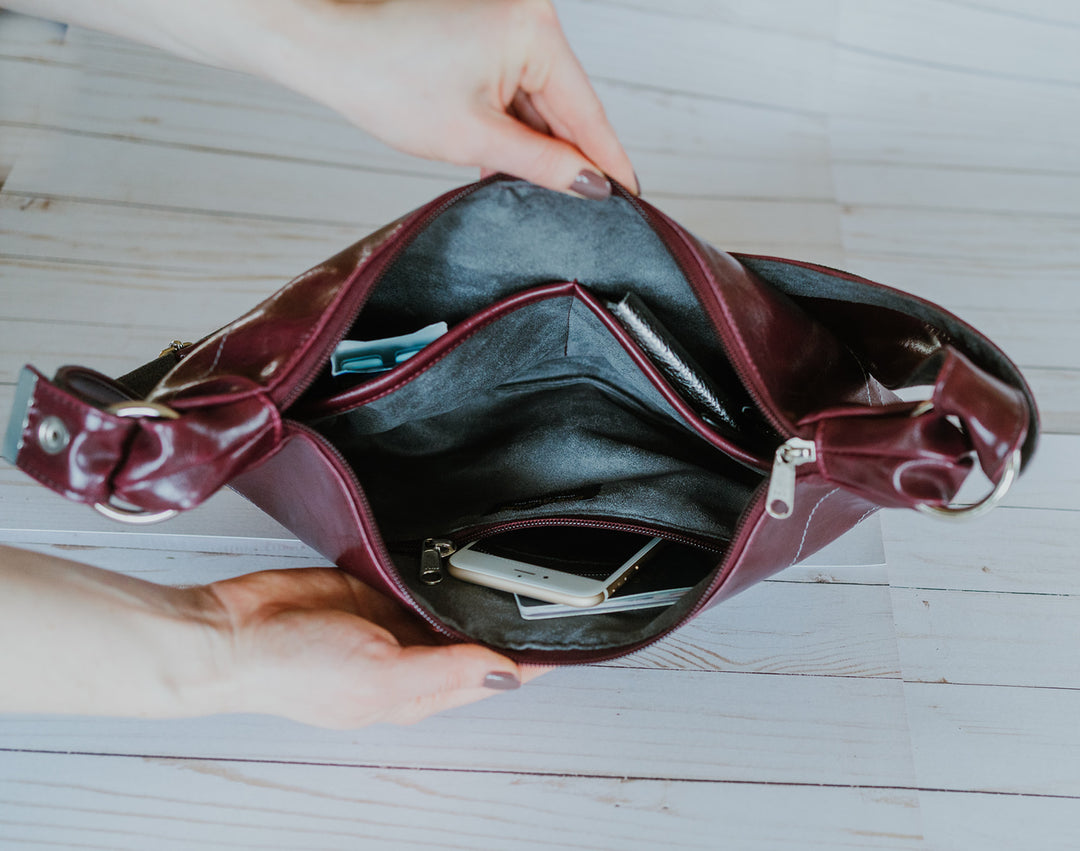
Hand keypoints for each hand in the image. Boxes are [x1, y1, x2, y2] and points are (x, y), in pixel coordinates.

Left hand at [7, 0, 636, 196]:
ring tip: (529, 188)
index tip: (633, 202)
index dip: (609, 165)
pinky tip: (504, 158)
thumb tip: (592, 186)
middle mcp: (531, 17)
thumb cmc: (384, 79)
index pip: (589, 115)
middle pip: (568, 107)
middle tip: (580, 211)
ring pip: (542, 101)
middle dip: (567, 158)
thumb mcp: (473, 138)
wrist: (325, 47)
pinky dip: (514, 125)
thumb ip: (542, 164)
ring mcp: (509, 21)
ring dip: (536, 145)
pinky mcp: (488, 32)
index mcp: (536, 33)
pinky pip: (517, 88)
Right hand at [204, 567, 537, 727]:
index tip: (573, 637)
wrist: (233, 630)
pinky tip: (460, 553)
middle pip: (480, 638)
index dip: (534, 658)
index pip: (496, 675)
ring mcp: (395, 621)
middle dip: (512, 619)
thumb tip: (506, 675)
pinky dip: (441, 568)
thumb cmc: (291, 671)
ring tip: (514, 565)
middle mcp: (414, 658)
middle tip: (551, 588)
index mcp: (421, 692)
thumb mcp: (380, 675)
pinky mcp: (375, 587)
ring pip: (453, 604)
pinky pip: (421, 577)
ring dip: (476, 591)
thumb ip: (446, 672)